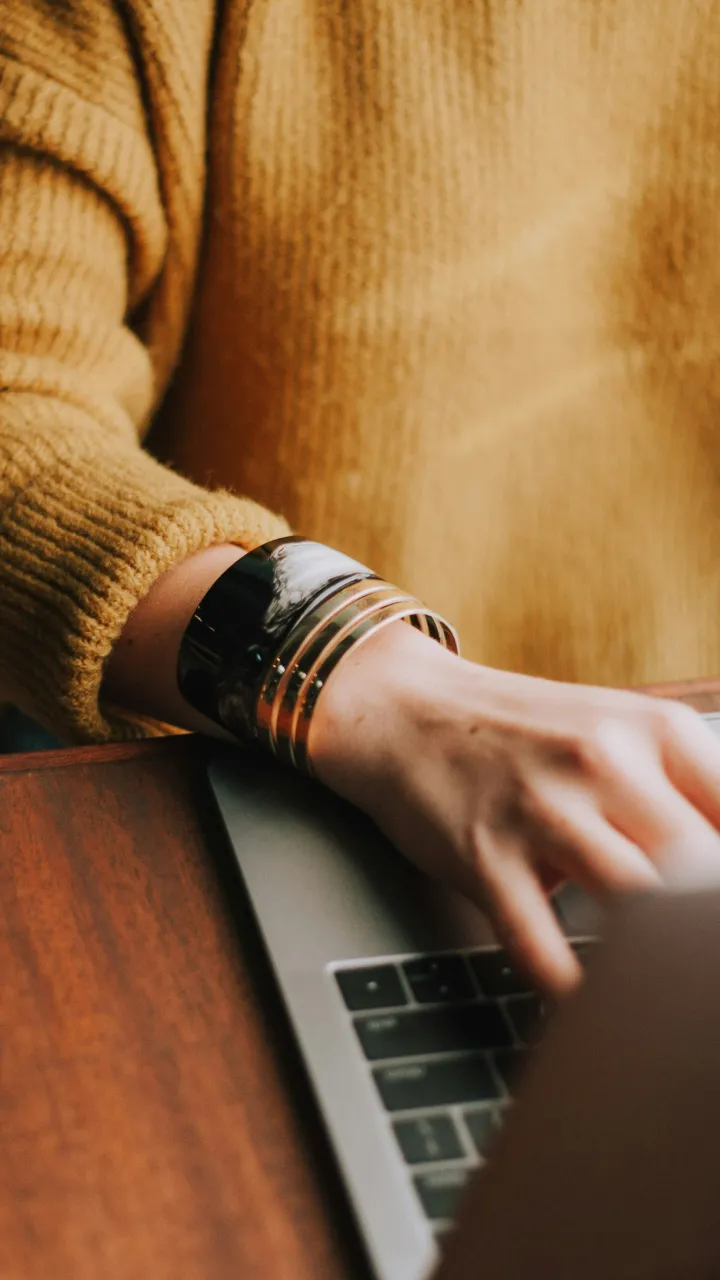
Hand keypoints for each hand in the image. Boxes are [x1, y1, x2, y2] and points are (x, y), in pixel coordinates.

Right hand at [308, 622, 719, 993]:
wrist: (406, 711)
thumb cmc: (521, 733)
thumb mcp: (617, 733)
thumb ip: (685, 794)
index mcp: (654, 731)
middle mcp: (604, 761)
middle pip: (700, 869)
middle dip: (704, 931)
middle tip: (701, 966)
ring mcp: (541, 809)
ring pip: (638, 906)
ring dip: (658, 963)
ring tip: (665, 990)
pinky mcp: (485, 855)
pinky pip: (541, 944)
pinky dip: (571, 989)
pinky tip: (589, 1003)